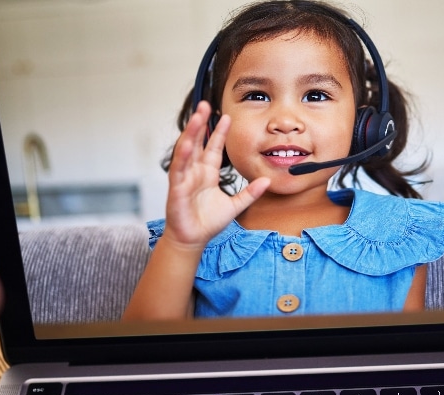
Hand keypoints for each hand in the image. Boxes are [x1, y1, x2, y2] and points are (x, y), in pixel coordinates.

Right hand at [164, 101, 269, 248]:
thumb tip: (267, 181)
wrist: (193, 240)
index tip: (226, 116)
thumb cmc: (208, 222)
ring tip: (196, 116)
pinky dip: (182, 156)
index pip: (213, 147)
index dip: (219, 132)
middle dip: (201, 123)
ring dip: (190, 133)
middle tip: (206, 105)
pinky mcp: (176, 189)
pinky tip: (187, 144)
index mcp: (207, 173)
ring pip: (186, 150)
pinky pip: (178, 170)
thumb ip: (250, 193)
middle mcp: (194, 172)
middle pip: (197, 142)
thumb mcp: (235, 206)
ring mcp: (184, 178)